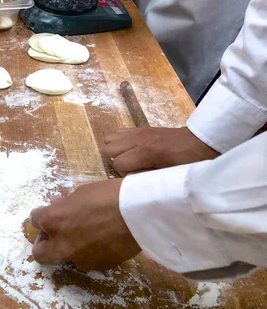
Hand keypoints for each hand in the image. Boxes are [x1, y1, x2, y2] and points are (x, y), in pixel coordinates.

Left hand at [30, 179, 140, 270]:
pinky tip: (103, 240)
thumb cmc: (108, 195)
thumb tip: (56, 204)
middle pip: (40, 253)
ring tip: (86, 234)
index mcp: (52, 221)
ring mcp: (81, 258)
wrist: (139, 213)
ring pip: (66, 258)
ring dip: (70, 247)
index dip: (42, 214)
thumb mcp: (81, 193)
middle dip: (44, 243)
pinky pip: (89, 260)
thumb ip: (64, 203)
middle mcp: (62, 244)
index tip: (51, 211)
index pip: (34, 220)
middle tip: (56, 232)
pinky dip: (90, 252)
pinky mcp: (100, 266)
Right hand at [101, 127, 219, 175]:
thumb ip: (148, 178)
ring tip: (128, 158)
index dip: (124, 173)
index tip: (136, 177)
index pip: (118, 163)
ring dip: (114, 150)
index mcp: (147, 151)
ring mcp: (137, 131)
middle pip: (107, 148)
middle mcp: (138, 139)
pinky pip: (118, 132)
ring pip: (109, 138)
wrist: (201, 141)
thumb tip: (130, 179)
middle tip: (130, 167)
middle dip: (114, 160)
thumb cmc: (190, 162)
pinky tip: (131, 150)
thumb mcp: (171, 175)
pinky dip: (119, 142)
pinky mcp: (139, 128)